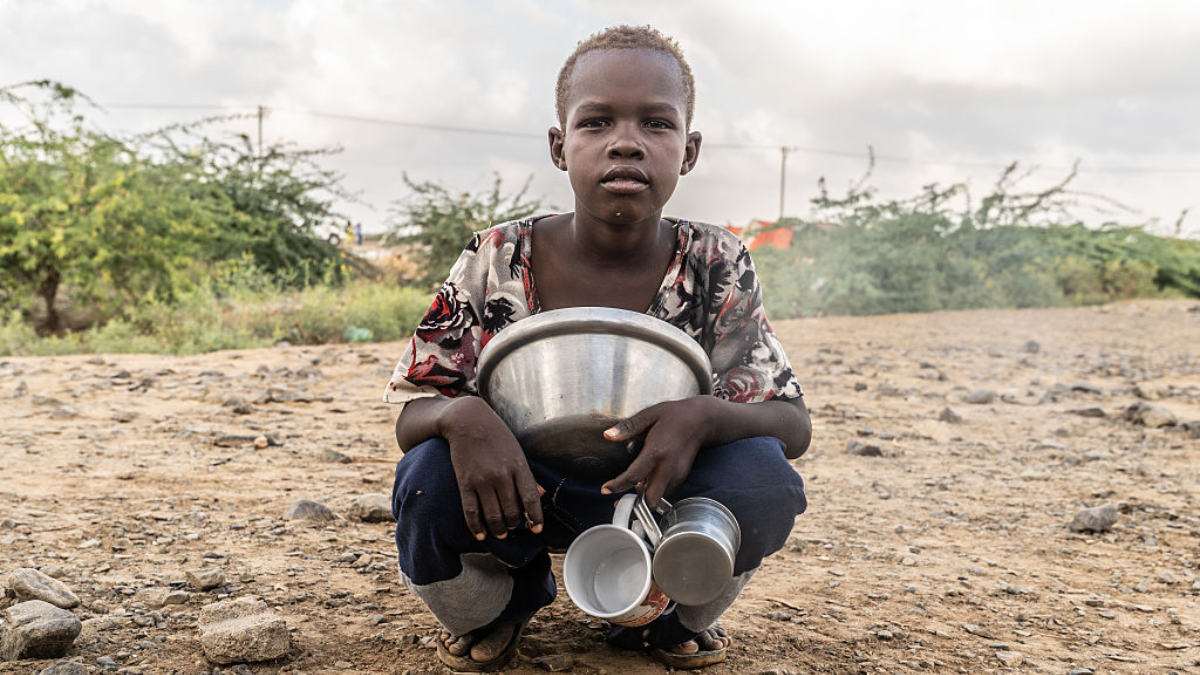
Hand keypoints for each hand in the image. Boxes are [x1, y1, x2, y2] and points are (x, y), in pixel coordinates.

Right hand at [441, 396, 543, 540]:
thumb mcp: (517, 451)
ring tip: (501, 534)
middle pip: (512, 511)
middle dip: (514, 525)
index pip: (531, 498)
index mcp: (519, 466)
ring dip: (498, 530)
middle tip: (513, 529)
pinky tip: (480, 535)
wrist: (467, 420)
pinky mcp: (465, 483)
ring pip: (493, 515)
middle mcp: (502, 475)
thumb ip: (528, 475)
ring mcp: (483, 480)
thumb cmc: (496, 435)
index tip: (538, 529)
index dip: (536, 517)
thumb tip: (541, 494)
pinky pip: (471, 511)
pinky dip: (476, 527)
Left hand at [600, 396, 715, 507]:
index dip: (618, 486)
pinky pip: (666, 491)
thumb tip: (608, 435)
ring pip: (659, 498)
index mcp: (656, 452)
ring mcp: (677, 474)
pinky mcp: (682, 476)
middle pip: (651, 499)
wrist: (701, 420)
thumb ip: (628, 426)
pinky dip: (655, 491)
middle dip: (635, 506)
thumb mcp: (649, 414)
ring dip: (645, 498)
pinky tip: (646, 481)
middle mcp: (668, 467)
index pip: (634, 476)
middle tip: (619, 501)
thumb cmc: (674, 415)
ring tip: (631, 489)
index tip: (605, 489)